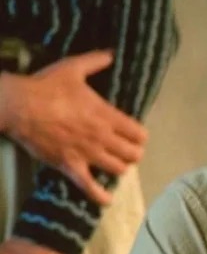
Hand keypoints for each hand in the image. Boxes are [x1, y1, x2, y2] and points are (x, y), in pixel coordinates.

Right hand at [0, 50, 147, 204]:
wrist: (18, 106)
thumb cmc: (47, 86)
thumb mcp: (74, 68)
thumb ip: (96, 61)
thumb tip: (111, 53)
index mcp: (107, 115)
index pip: (138, 133)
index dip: (140, 137)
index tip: (137, 137)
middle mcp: (102, 136)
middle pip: (132, 154)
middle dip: (134, 154)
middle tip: (129, 152)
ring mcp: (87, 152)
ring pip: (117, 169)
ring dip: (120, 168)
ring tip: (117, 166)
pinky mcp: (69, 165)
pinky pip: (89, 186)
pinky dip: (99, 195)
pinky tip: (107, 201)